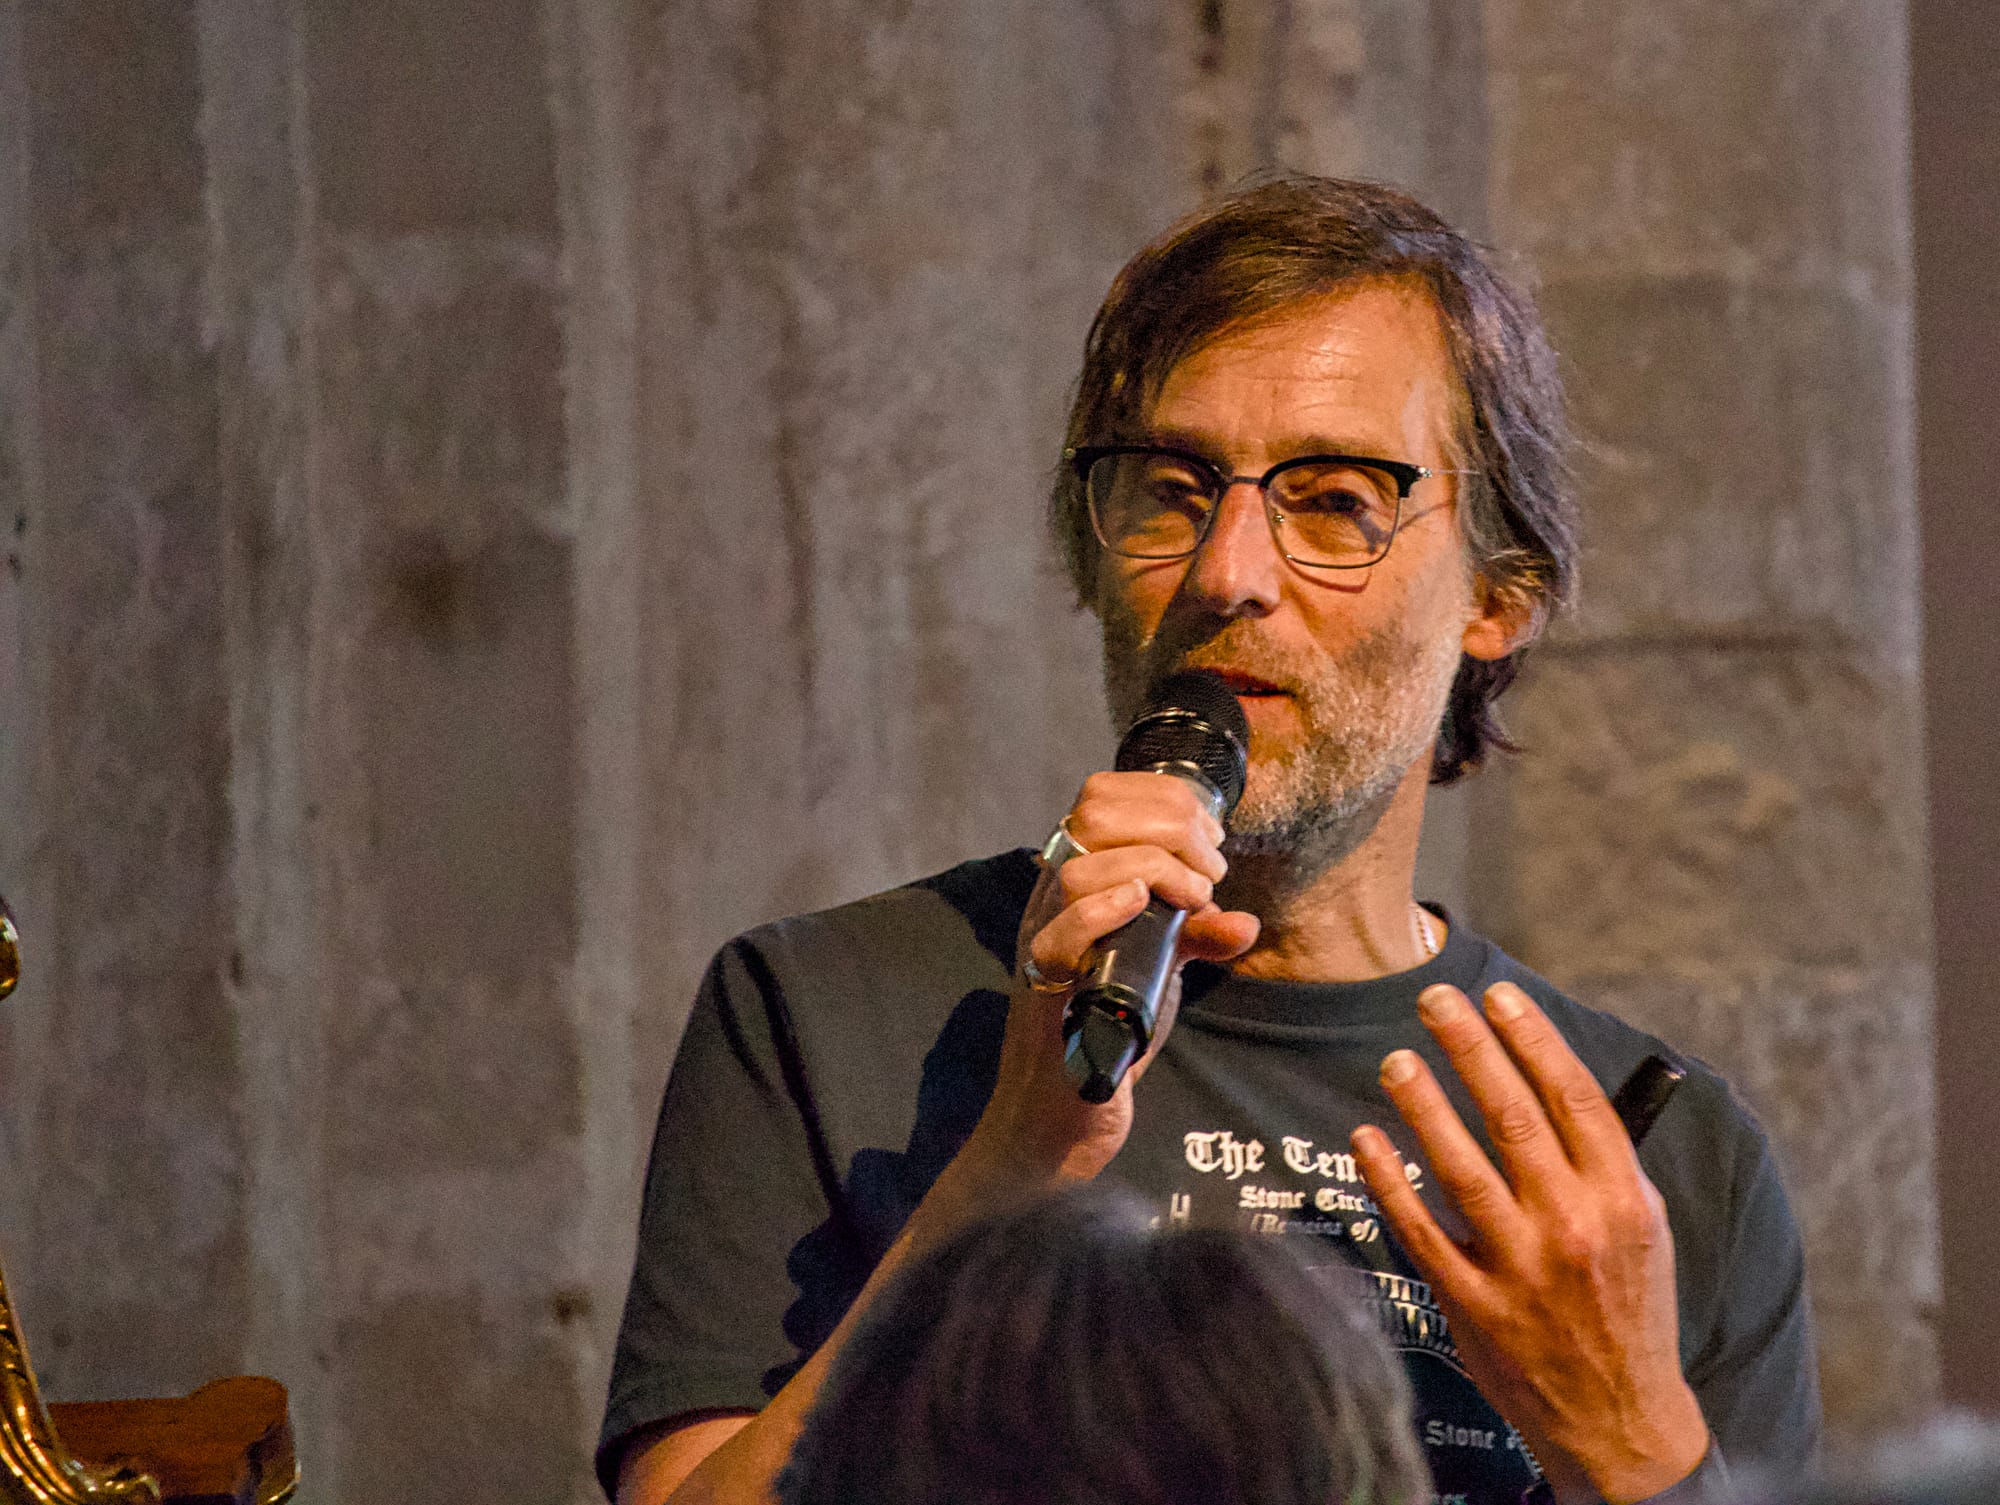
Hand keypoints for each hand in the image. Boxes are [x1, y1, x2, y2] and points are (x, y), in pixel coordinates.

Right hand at [962, 773, 1259, 1185]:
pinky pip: (1059, 935)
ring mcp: (1042, 942)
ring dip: (1154, 868)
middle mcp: (1050, 902)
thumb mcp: (1158, 969)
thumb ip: (1195, 936)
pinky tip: (1147, 909)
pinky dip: (1105, 912)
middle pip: (1093, 815)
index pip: (1101, 797)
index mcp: (1075, 883)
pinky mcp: (1045, 992)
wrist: (1060, 1116)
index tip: (1209, 837)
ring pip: (1080, 867)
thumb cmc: (1102, 1033)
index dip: (1163, 798)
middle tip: (1210, 870)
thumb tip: (1245, 920)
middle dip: (1170, 826)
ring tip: (1195, 900)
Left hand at [1350, 982, 1708, 1504]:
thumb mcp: (1644, 1227)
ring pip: (1462, 1168)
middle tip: (1433, 1000)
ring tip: (1396, 1058)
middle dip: (1471, 1048)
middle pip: (1514, 1117)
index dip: (1533, 1039)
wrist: (1620, 1420)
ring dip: (1424, 1105)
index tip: (1498, 995)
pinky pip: (1421, 1231)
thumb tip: (1556, 1079)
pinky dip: (1389, 1181)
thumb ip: (1603, 1158)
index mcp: (1622, 1199)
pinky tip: (1367, 1137)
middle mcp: (1574, 1226)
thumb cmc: (1629, 1307)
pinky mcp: (1475, 1305)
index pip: (1574, 1098)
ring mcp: (1521, 1267)